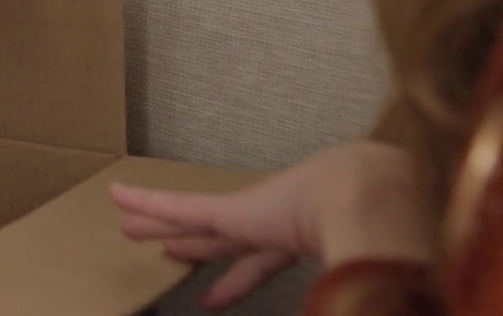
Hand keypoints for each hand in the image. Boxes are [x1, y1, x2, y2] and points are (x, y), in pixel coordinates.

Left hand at [108, 141, 436, 308]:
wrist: (378, 202)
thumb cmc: (383, 238)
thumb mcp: (362, 272)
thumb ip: (351, 291)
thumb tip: (369, 308)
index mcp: (301, 239)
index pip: (260, 262)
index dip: (236, 279)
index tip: (217, 292)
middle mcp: (272, 225)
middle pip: (220, 239)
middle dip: (193, 244)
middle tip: (166, 248)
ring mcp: (251, 214)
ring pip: (192, 221)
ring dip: (158, 222)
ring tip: (127, 224)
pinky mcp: (232, 209)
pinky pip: (180, 205)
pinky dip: (147, 202)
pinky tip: (118, 197)